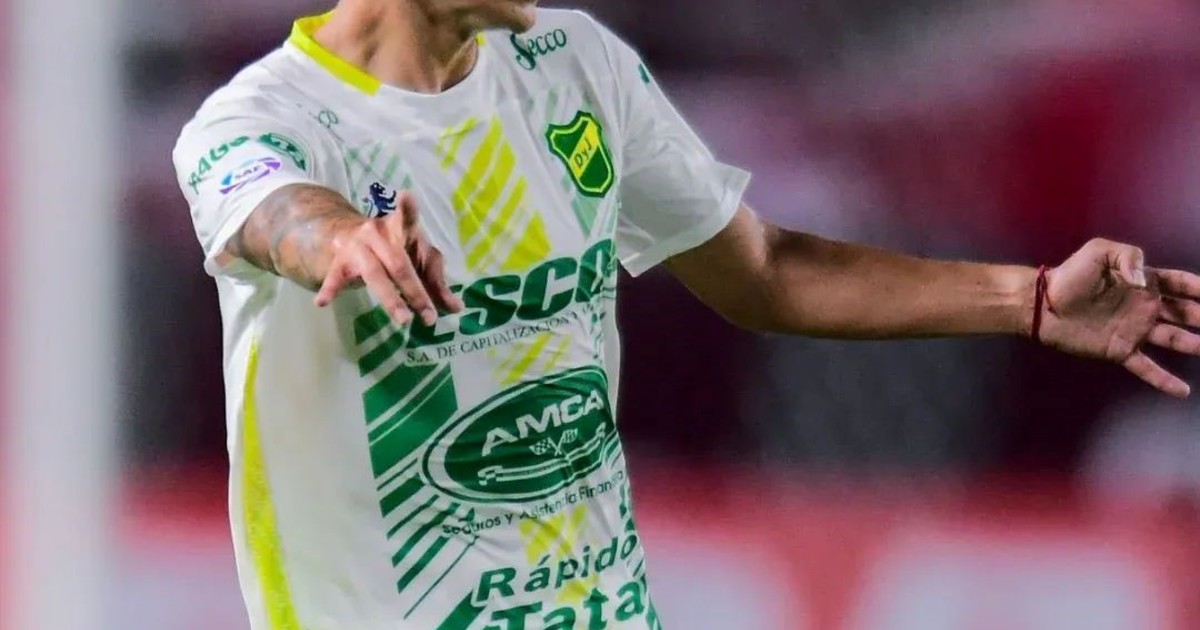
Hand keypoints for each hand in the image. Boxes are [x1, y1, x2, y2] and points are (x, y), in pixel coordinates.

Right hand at [314, 192, 463, 324]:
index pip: (408, 221)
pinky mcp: (340, 261)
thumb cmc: (393, 250)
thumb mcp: (415, 260)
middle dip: (416, 291)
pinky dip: (331, 289)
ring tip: (404, 320)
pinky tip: (322, 302)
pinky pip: (336, 277)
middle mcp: (379, 233)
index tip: (406, 195)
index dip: (408, 210)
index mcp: (402, 228)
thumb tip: (457, 308)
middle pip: (399, 262)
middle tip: (430, 318)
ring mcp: (358, 246)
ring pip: (375, 274)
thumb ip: (435, 283)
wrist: (349, 237)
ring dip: (391, 299)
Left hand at [1038, 238, 1199, 397]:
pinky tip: (1183, 391)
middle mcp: (1144, 307)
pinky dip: (1164, 380)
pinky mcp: (1120, 350)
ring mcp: (1134, 330)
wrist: (1043, 304)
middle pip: (1185, 313)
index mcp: (1143, 282)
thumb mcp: (1099, 252)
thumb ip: (1128, 257)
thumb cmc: (1070, 275)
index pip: (1181, 284)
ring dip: (1195, 345)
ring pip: (1174, 339)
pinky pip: (1147, 368)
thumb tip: (1147, 283)